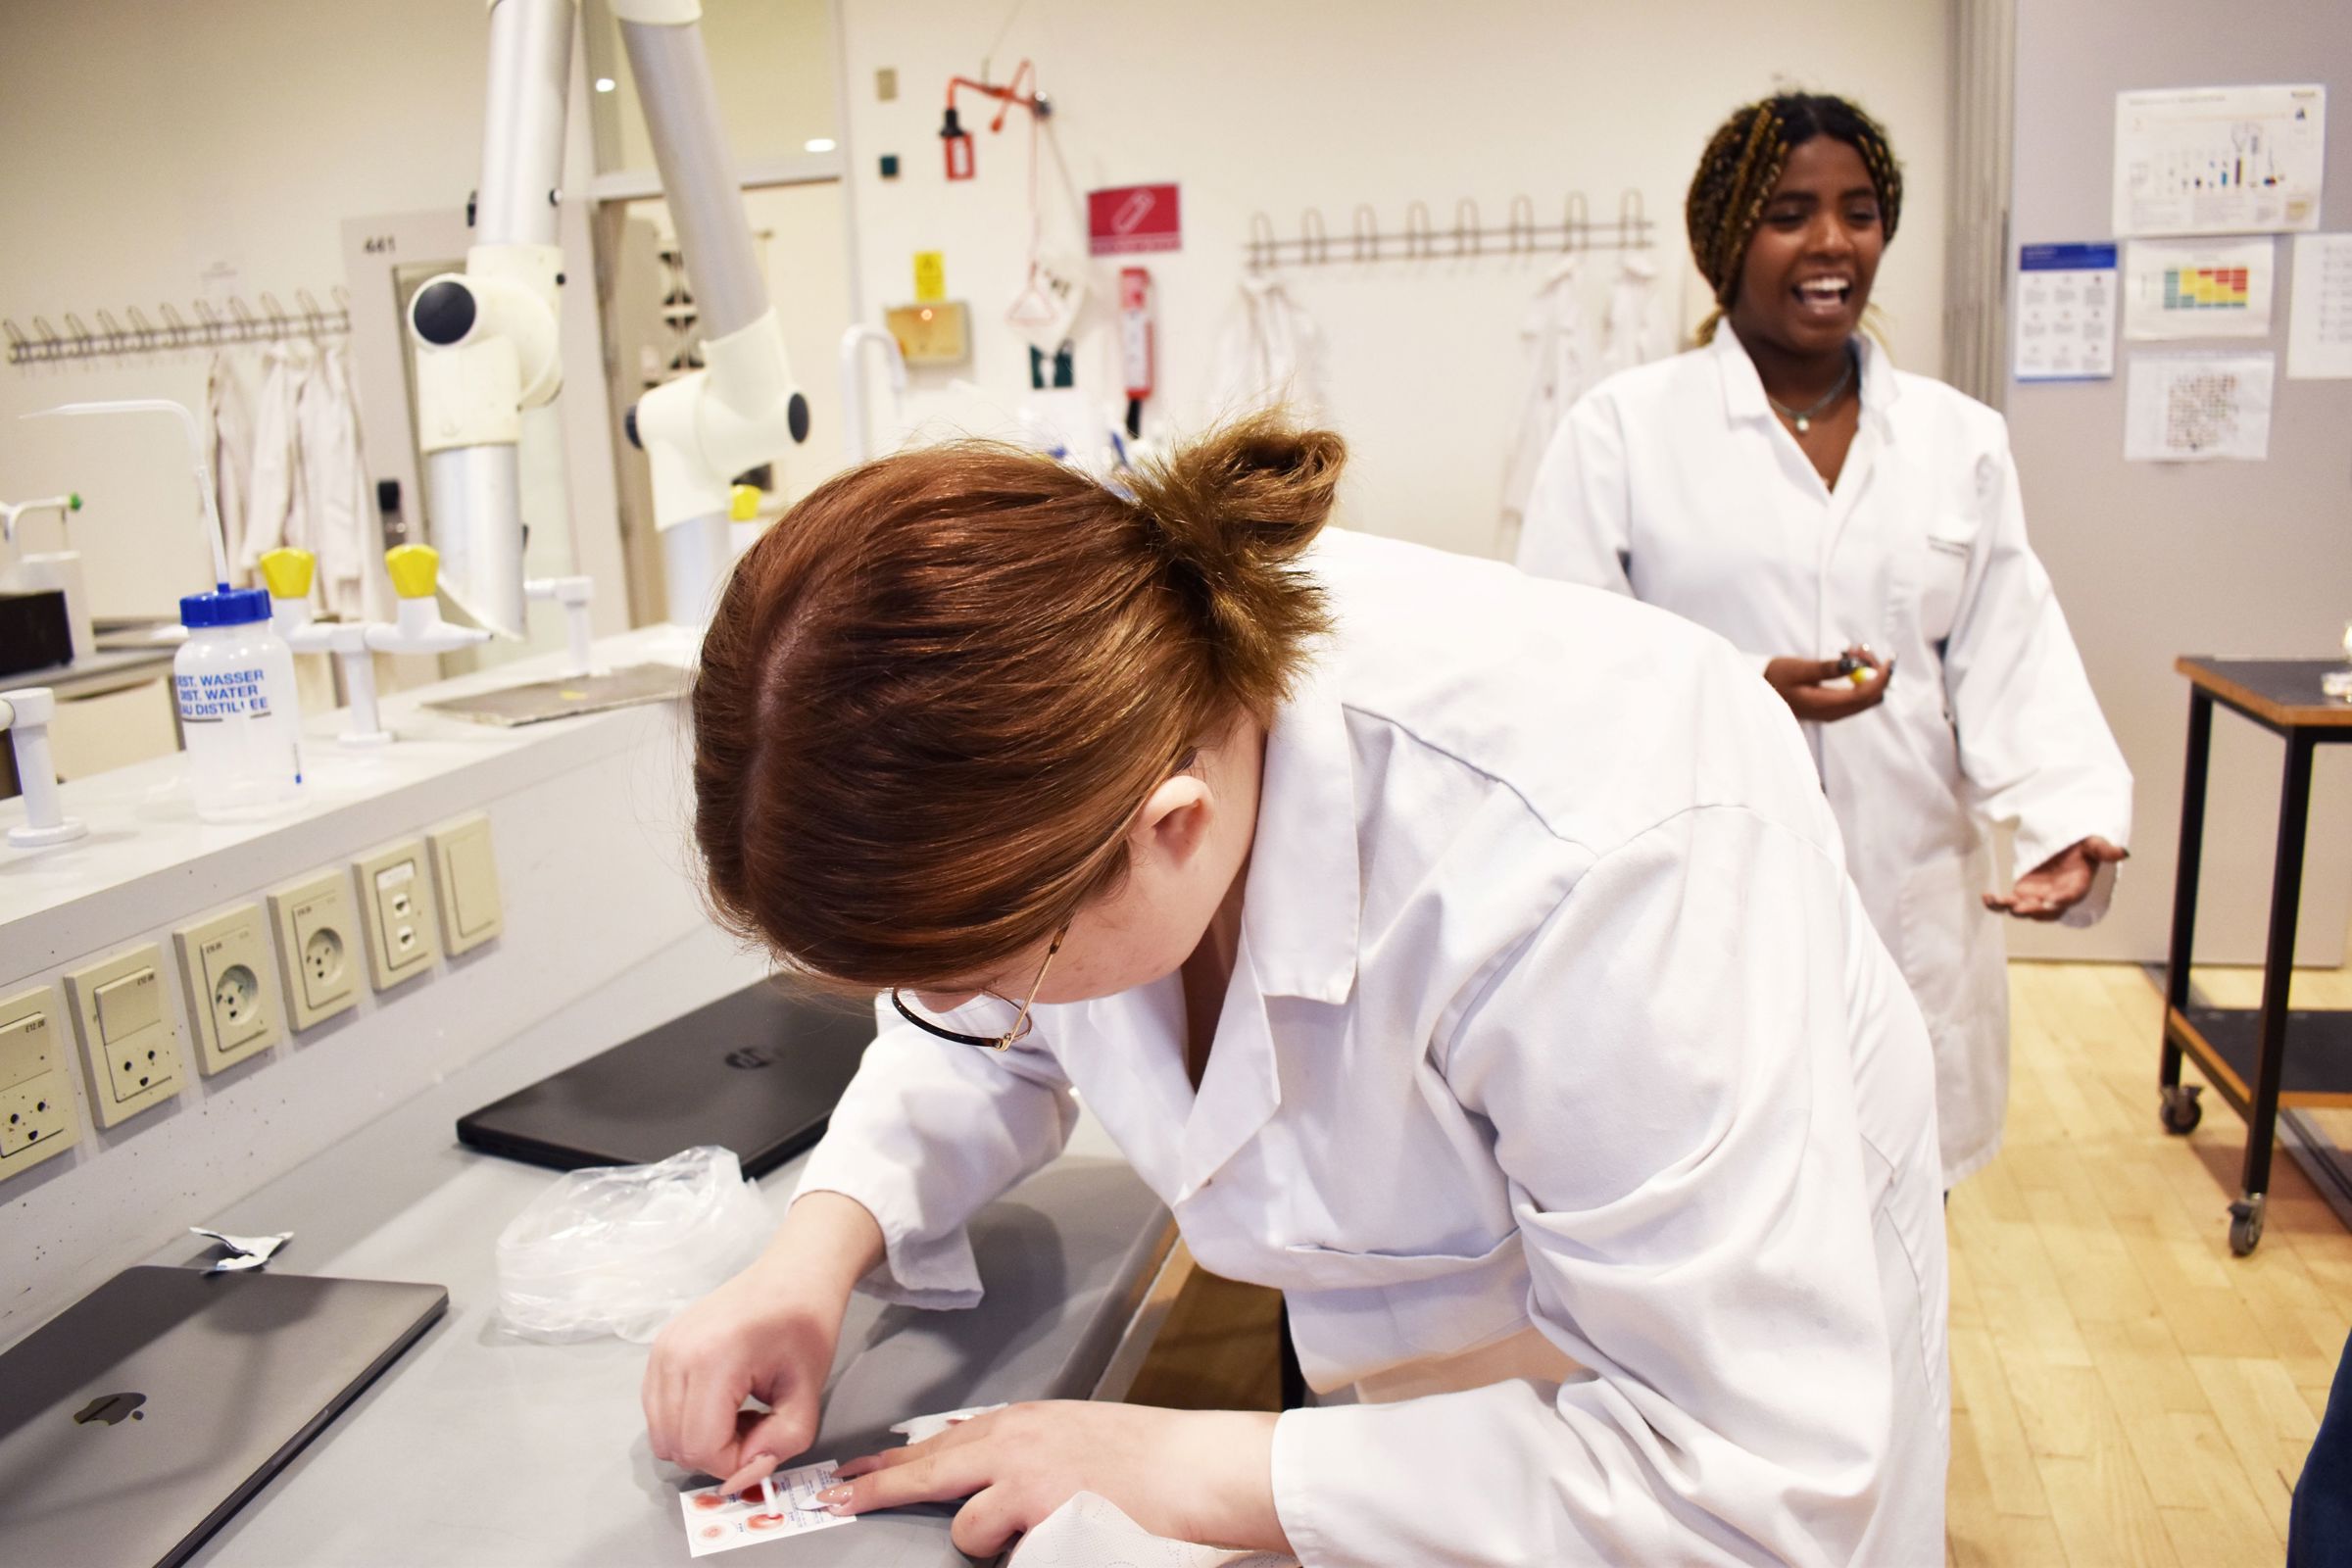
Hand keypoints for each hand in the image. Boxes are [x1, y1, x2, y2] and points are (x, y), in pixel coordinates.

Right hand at [642, 1263, 838, 1494]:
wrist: (792, 1275)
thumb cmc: (805, 1326)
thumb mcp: (808, 1391)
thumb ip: (782, 1443)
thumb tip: (744, 1475)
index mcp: (713, 1360)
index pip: (701, 1447)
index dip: (735, 1462)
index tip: (767, 1439)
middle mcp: (674, 1355)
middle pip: (676, 1446)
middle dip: (718, 1454)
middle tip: (757, 1425)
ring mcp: (660, 1350)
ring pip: (661, 1435)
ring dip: (701, 1439)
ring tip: (739, 1412)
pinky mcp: (657, 1349)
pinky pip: (657, 1411)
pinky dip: (686, 1421)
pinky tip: (720, 1401)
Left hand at [813, 1401, 1288, 1557]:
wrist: (1195, 1469)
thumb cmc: (1152, 1459)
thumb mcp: (1077, 1436)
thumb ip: (1027, 1451)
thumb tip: (986, 1469)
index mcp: (1025, 1421)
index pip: (944, 1440)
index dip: (898, 1461)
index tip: (860, 1472)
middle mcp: (1014, 1438)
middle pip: (926, 1465)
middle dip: (877, 1485)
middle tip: (838, 1498)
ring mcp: (1020, 1470)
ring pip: (960, 1516)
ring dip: (980, 1536)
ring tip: (1028, 1533)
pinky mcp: (1032, 1502)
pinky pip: (988, 1539)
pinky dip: (1006, 1548)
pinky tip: (1045, 1535)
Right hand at [1763, 645, 1892, 722]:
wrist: (1760, 690)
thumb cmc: (1776, 678)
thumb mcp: (1799, 669)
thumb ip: (1827, 668)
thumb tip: (1854, 665)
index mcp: (1826, 706)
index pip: (1865, 695)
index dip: (1881, 677)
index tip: (1890, 658)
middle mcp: (1834, 713)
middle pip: (1871, 696)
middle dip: (1874, 671)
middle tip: (1859, 649)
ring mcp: (1835, 711)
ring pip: (1866, 695)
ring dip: (1867, 672)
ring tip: (1851, 651)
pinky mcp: (1834, 706)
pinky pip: (1858, 694)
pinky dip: (1859, 676)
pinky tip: (1848, 660)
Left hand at [1983, 836, 2127, 920]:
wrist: (2067, 849)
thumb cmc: (2083, 848)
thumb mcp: (2093, 844)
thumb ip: (2103, 849)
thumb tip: (2124, 852)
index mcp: (2076, 887)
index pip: (2069, 897)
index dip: (2061, 900)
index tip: (2051, 901)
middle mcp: (2057, 898)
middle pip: (2044, 911)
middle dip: (2032, 910)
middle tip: (2019, 908)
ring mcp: (2039, 898)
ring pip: (2024, 909)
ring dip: (2009, 907)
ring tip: (1995, 900)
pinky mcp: (2023, 894)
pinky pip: (2009, 903)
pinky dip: (1997, 903)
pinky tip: (1986, 896)